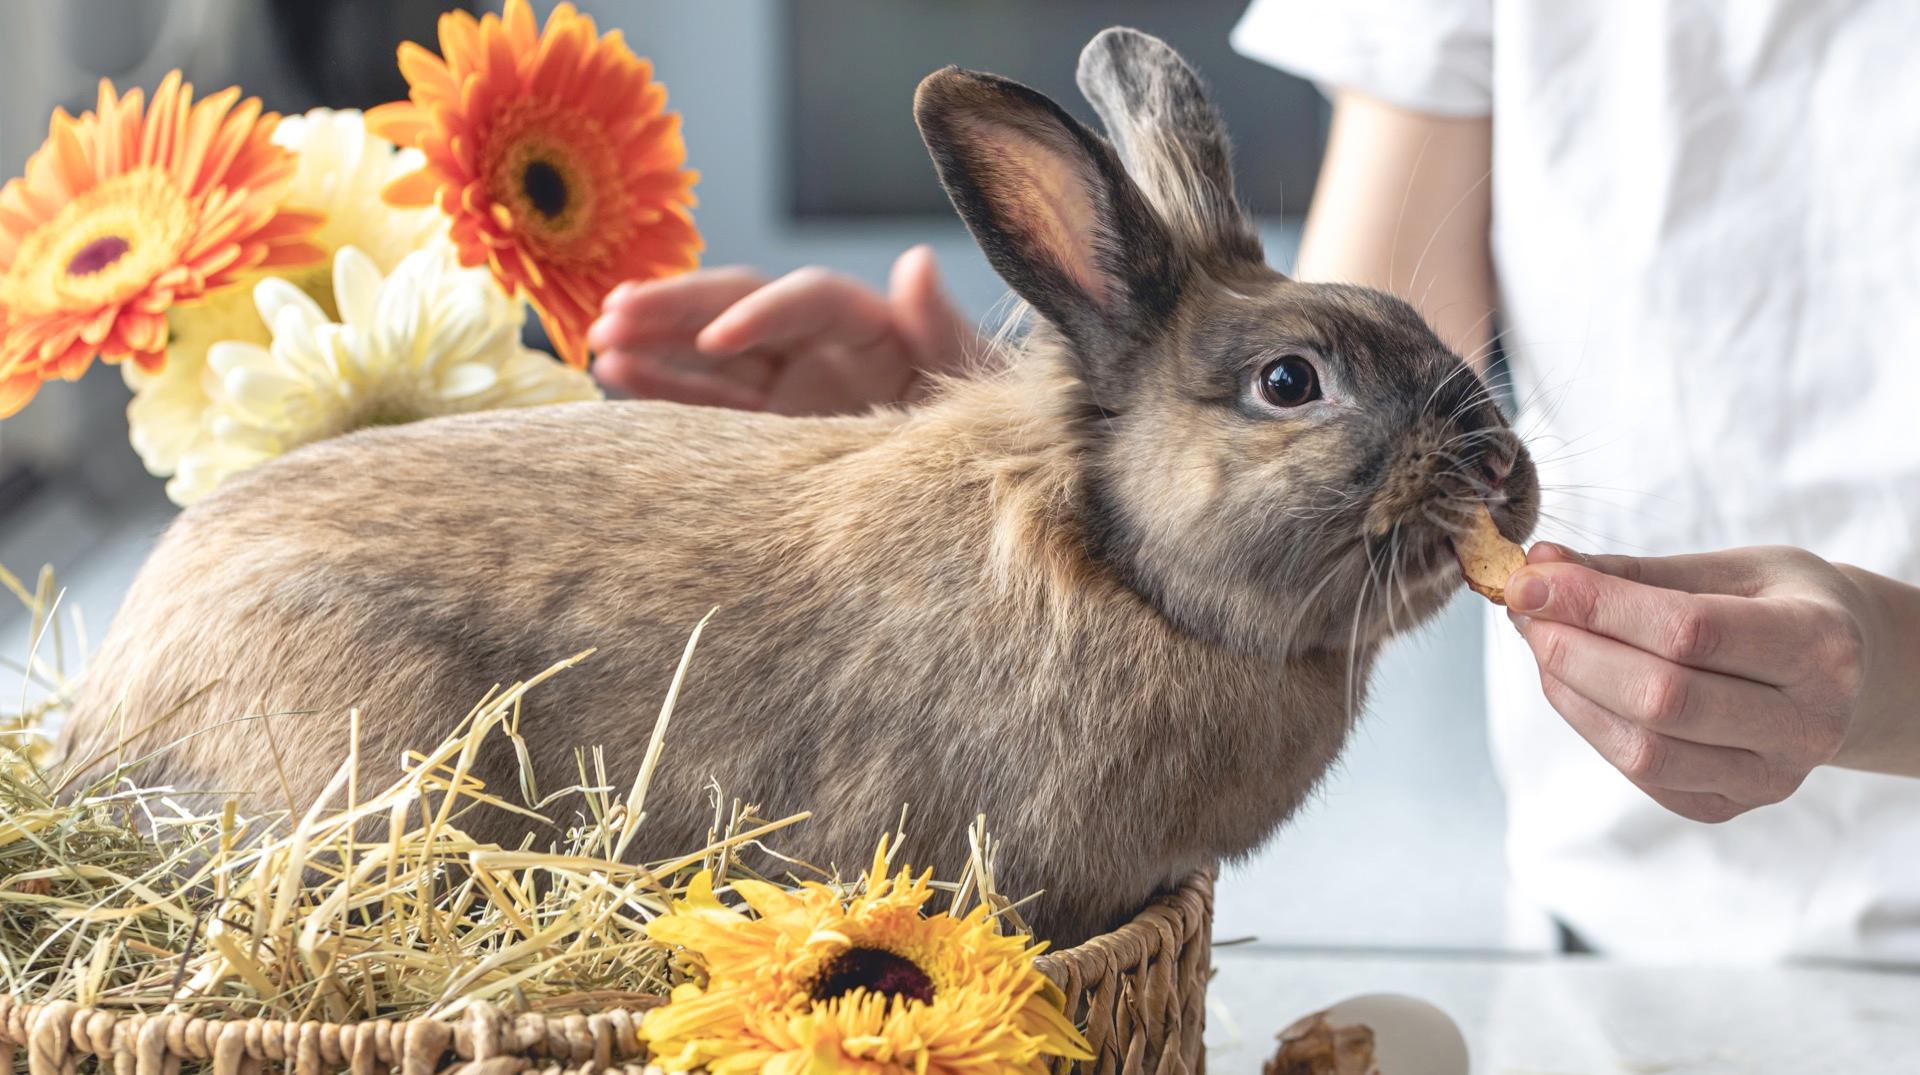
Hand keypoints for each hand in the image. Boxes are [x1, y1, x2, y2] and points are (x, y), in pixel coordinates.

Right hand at [587, 245, 981, 415]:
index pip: (812, 299)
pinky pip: (705, 402)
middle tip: (616, 313)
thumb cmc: (998, 446)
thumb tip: (915, 261)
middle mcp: (828, 350)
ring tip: (597, 340)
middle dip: (680, 307)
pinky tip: (611, 377)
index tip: (721, 339)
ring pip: (710, 351)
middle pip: (744, 308)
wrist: (991, 516)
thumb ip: (945, 332)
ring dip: (654, 338)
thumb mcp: (978, 392)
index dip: (764, 310)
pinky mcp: (768, 433)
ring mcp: (792, 389)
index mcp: (880, 329)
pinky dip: (661, 387)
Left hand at [1506, 544, 1878, 821]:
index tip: (1532, 579)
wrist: (1845, 674)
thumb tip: (1539, 568)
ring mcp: (1772, 778)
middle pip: (1662, 699)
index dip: (1598, 605)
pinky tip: (1572, 683)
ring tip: (1541, 641)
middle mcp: (1808, 723)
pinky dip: (1590, 724)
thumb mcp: (1727, 568)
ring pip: (1645, 749)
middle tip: (1525, 610)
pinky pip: (1642, 775)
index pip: (1690, 631)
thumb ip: (1633, 572)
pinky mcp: (1730, 807)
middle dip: (1573, 650)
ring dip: (1570, 691)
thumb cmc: (1778, 605)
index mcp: (1820, 644)